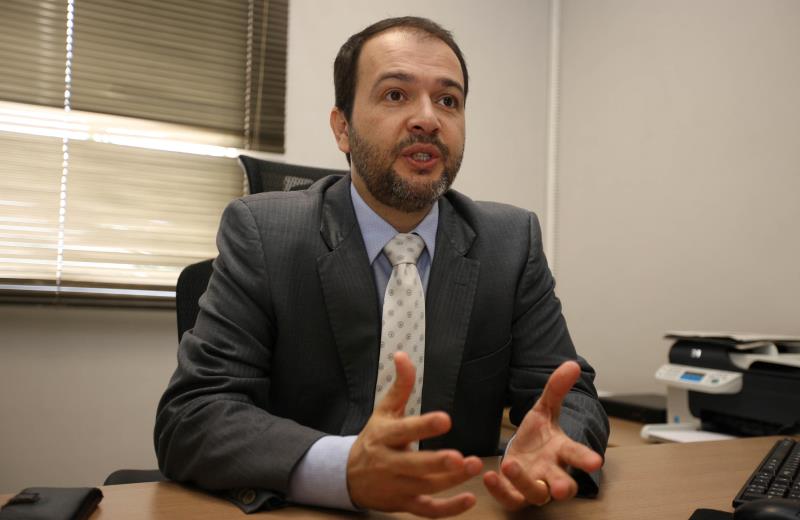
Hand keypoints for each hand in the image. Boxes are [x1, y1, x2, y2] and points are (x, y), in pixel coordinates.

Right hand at [347, 351, 482, 516]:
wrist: (347, 476)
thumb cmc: (373, 438)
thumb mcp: (384, 411)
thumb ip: (399, 386)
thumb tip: (403, 354)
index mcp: (384, 436)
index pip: (404, 431)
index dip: (423, 426)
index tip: (445, 419)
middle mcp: (388, 463)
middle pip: (414, 466)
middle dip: (437, 463)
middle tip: (461, 457)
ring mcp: (396, 486)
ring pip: (425, 487)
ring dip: (451, 480)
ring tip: (474, 466)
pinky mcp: (403, 504)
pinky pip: (427, 511)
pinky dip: (448, 509)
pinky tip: (469, 499)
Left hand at [483, 361, 603, 509]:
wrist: (522, 454)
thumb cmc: (539, 435)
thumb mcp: (544, 409)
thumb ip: (556, 389)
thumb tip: (571, 364)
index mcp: (562, 451)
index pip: (577, 455)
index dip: (586, 459)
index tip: (596, 461)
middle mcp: (551, 473)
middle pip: (563, 485)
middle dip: (563, 487)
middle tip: (561, 488)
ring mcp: (534, 486)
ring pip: (535, 493)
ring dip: (524, 481)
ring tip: (510, 464)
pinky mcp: (515, 495)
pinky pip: (509, 499)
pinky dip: (499, 491)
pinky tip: (489, 476)